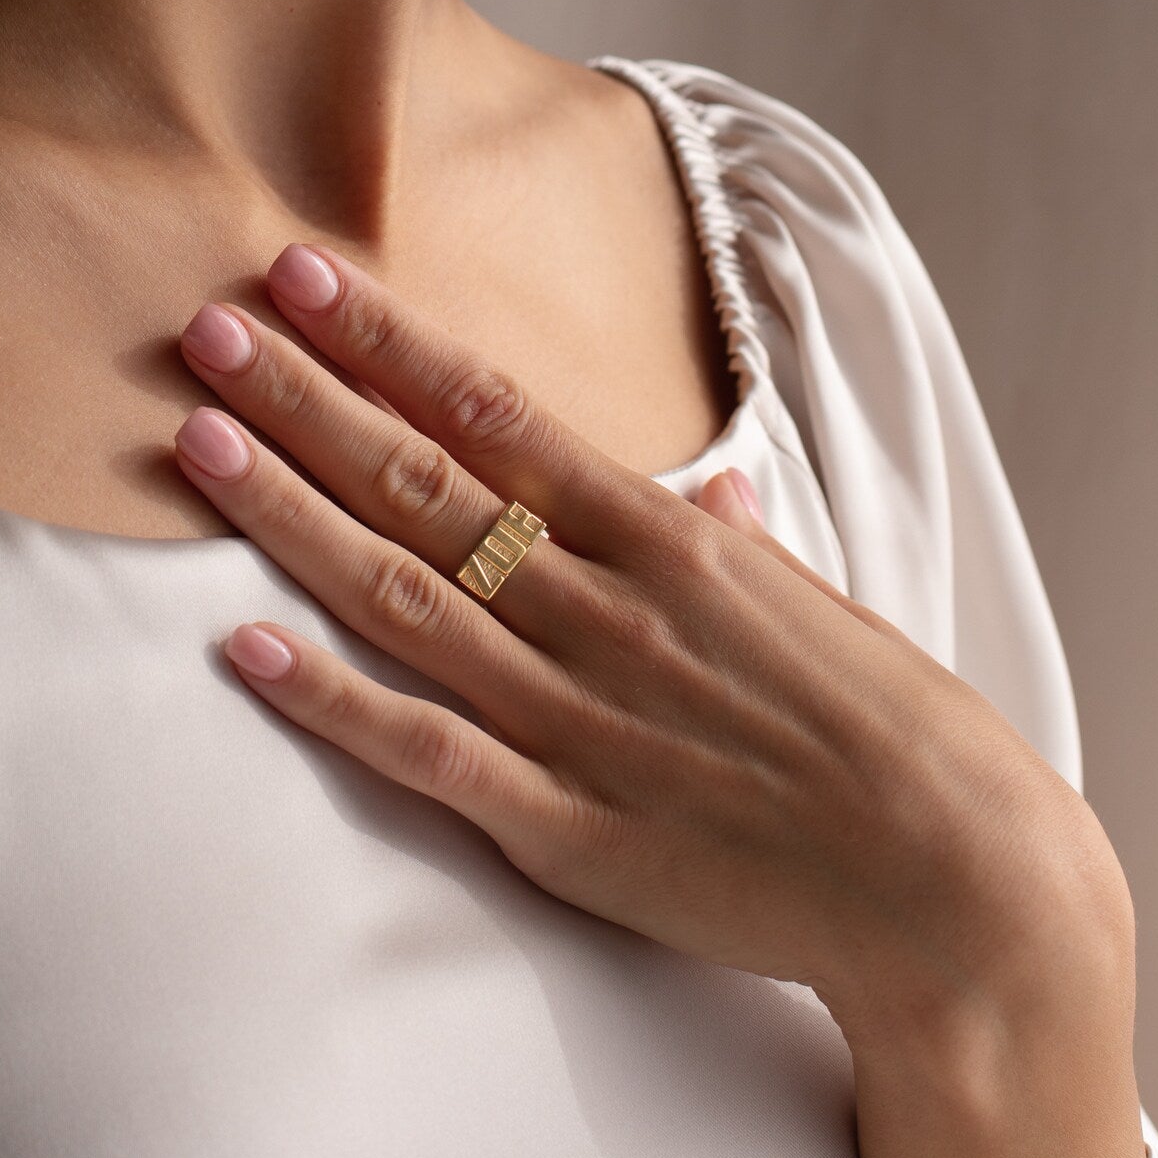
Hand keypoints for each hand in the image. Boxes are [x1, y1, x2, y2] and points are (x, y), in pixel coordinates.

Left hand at [172, 240, 1129, 1042]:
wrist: (958, 880)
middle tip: (207, 328)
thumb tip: (722, 486)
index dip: (389, 342)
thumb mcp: (817, 603)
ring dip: (290, 516)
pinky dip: (329, 701)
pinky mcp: (565, 827)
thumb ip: (745, 540)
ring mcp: (576, 716)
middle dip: (306, 399)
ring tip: (199, 444)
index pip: (498, 411)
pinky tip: (242, 650)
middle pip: (424, 484)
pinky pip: (425, 752)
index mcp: (666, 538)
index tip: (308, 278)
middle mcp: (605, 608)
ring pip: (401, 596)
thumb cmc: (894, 724)